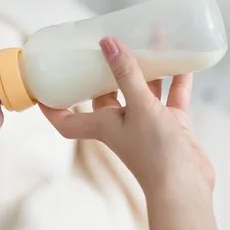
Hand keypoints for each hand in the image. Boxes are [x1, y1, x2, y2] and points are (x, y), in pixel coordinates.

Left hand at [39, 37, 213, 195]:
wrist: (186, 189)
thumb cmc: (155, 153)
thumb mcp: (140, 107)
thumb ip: (126, 75)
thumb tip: (108, 43)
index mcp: (102, 124)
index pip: (65, 119)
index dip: (52, 107)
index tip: (43, 87)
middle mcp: (120, 124)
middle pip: (106, 94)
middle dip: (108, 70)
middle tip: (109, 44)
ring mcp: (146, 125)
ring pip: (142, 90)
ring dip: (146, 69)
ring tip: (153, 40)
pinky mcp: (169, 126)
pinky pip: (170, 98)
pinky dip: (176, 81)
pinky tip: (184, 60)